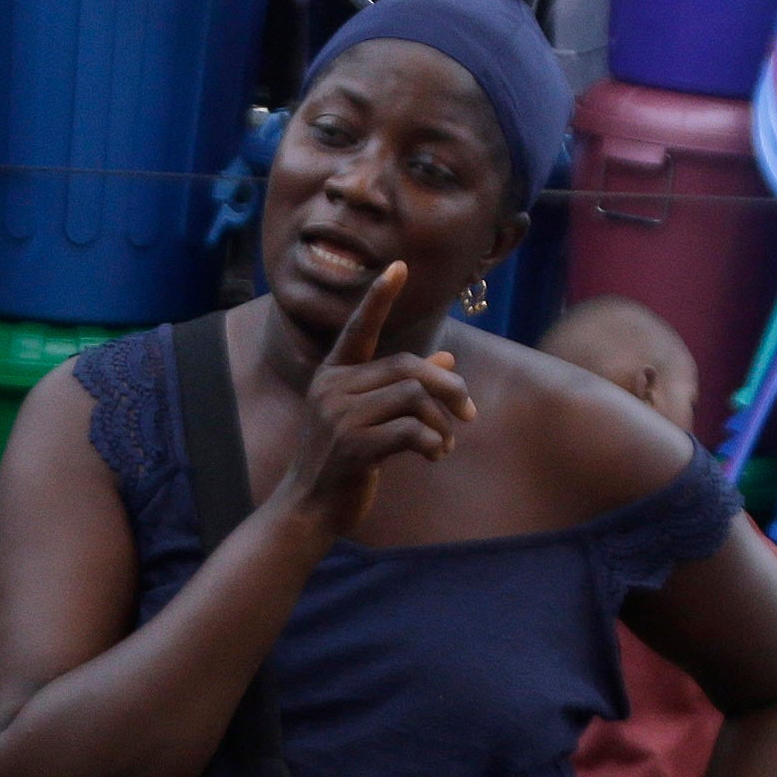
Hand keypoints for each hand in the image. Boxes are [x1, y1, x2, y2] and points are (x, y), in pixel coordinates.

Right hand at [292, 261, 472, 527]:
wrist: (308, 510)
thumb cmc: (341, 464)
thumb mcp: (369, 420)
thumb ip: (403, 388)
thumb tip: (448, 356)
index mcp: (332, 376)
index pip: (359, 329)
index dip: (379, 298)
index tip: (399, 266)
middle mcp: (332, 389)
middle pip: (407, 367)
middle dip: (448, 387)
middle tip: (468, 412)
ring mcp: (339, 417)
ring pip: (415, 397)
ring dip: (443, 422)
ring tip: (445, 444)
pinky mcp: (353, 446)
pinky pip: (412, 430)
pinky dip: (434, 443)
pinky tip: (434, 456)